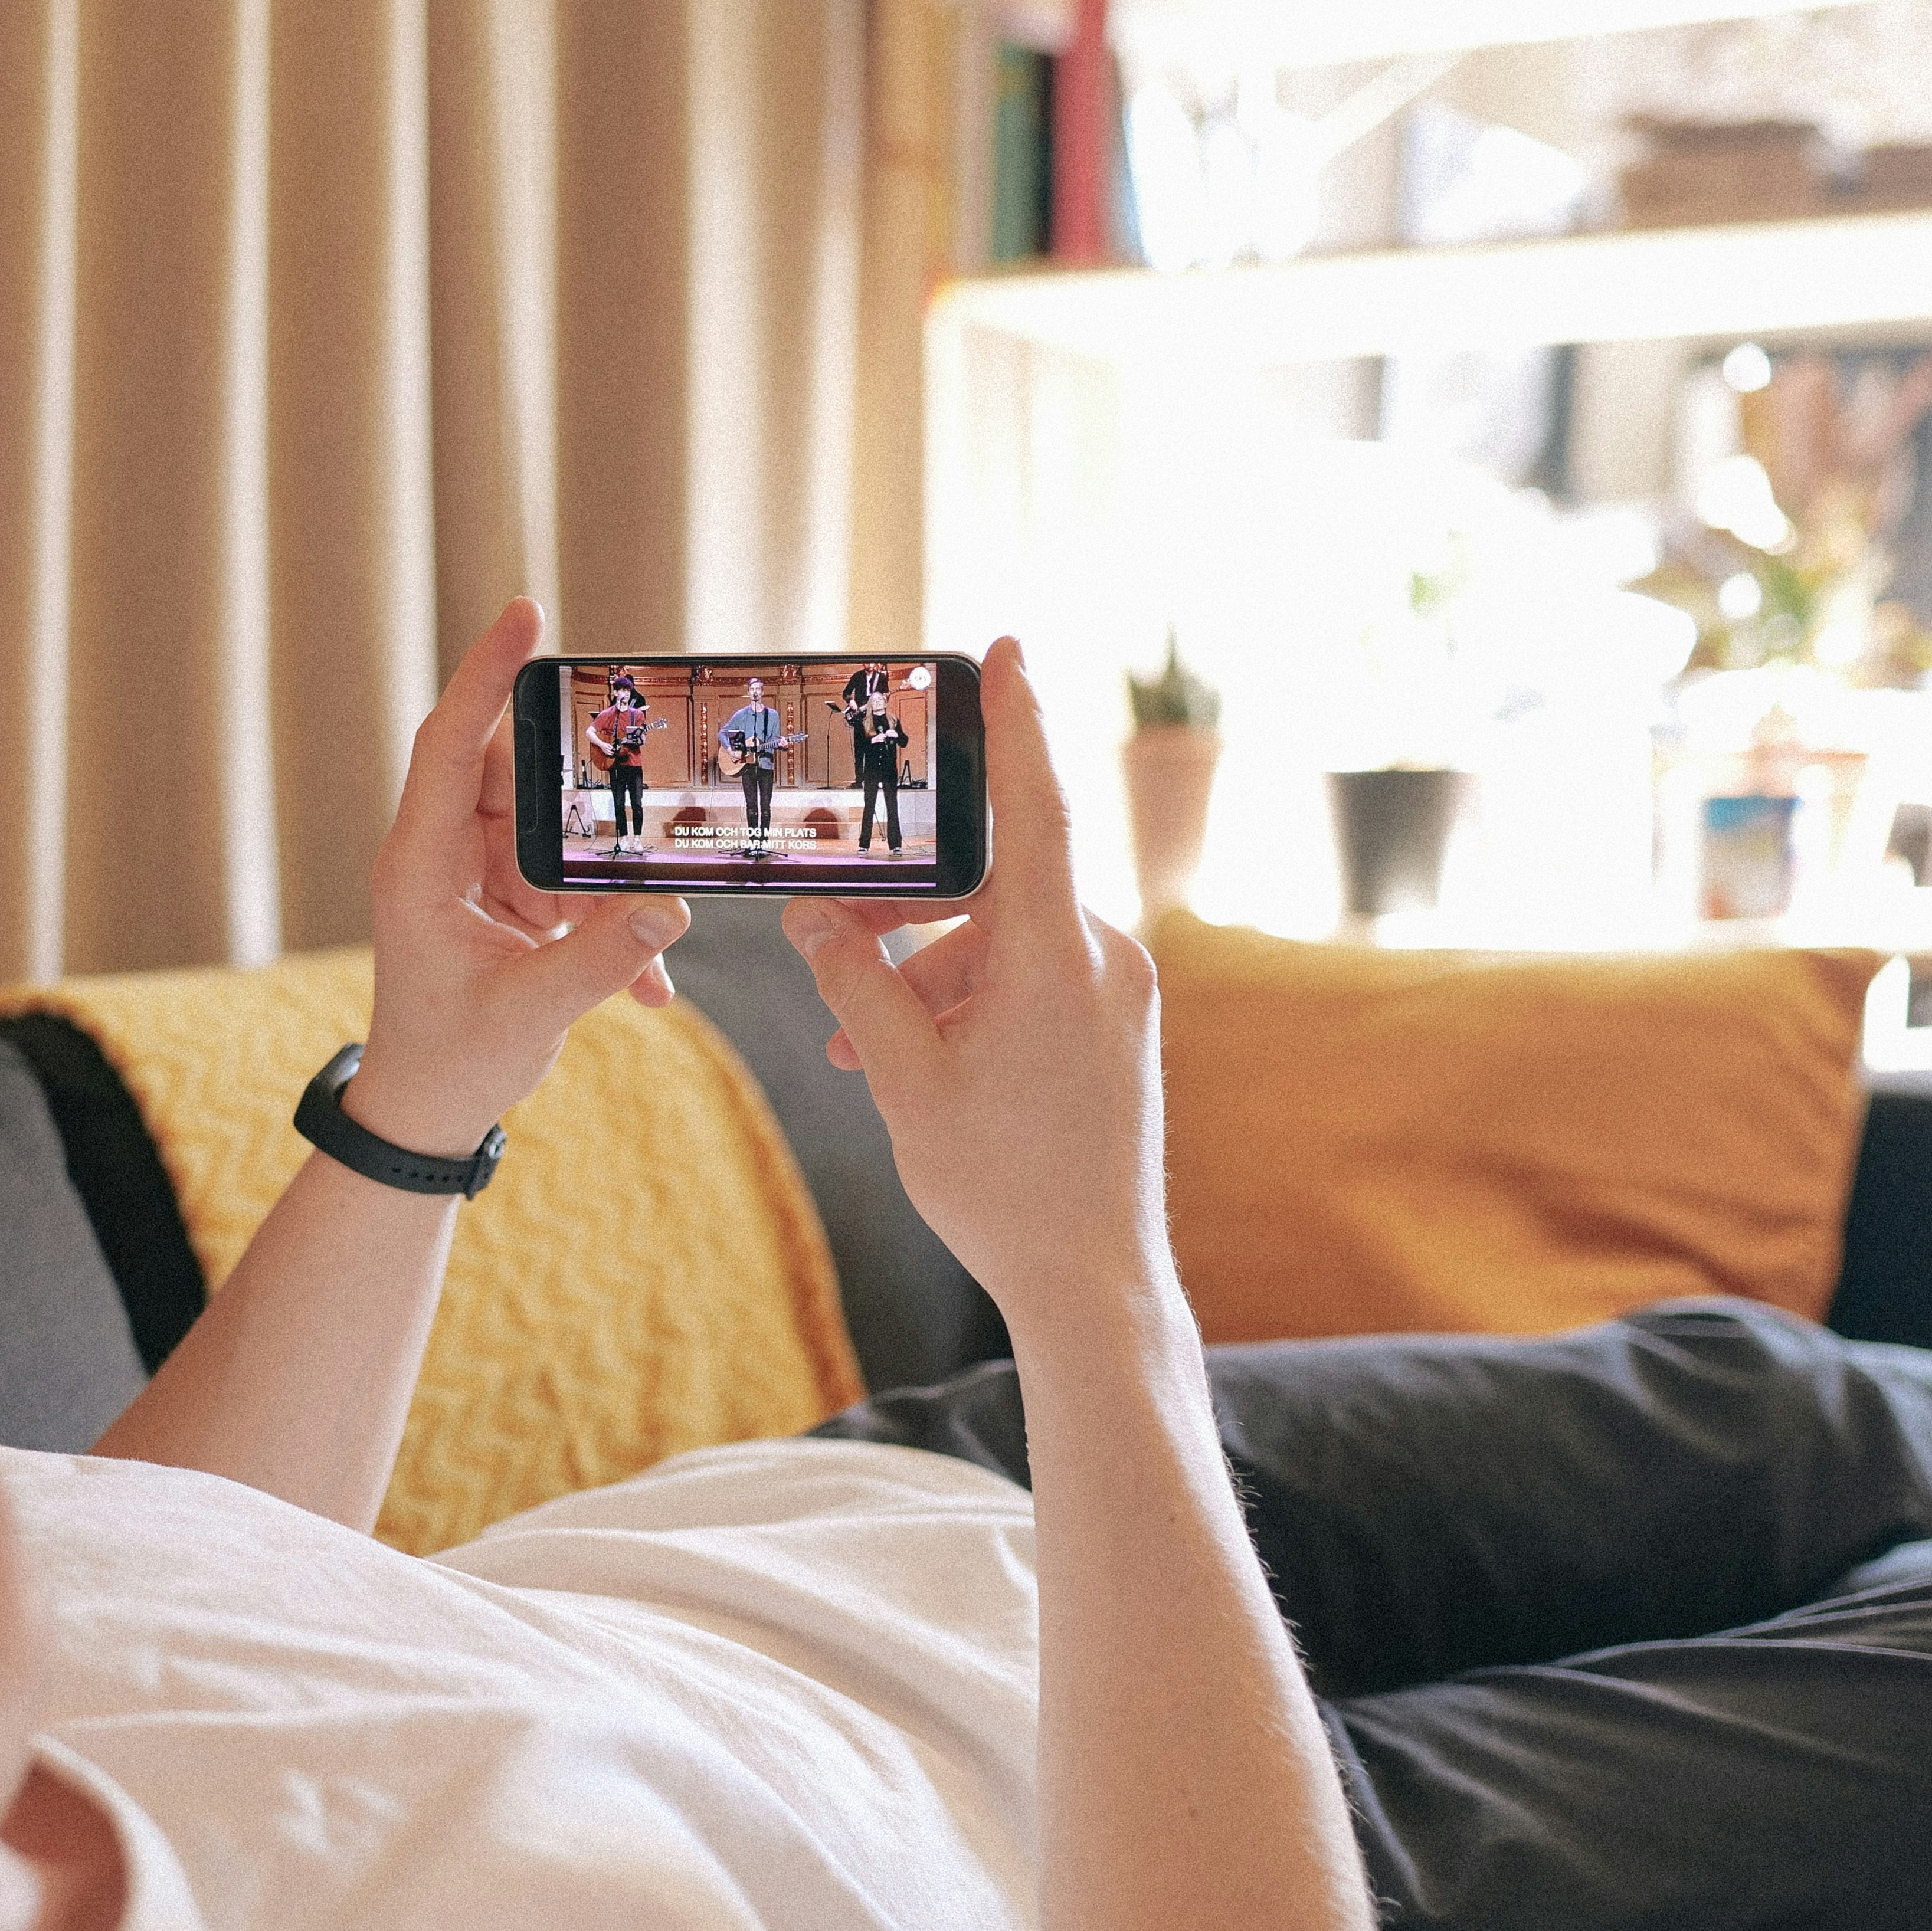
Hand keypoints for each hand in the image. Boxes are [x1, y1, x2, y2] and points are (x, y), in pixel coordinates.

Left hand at [348, 601, 689, 1155]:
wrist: (426, 1116)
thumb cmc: (450, 1065)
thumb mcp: (527, 1016)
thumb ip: (599, 962)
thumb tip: (670, 909)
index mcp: (422, 864)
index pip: (450, 743)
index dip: (485, 674)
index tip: (526, 612)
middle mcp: (446, 856)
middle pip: (520, 777)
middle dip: (584, 795)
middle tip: (639, 792)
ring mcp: (481, 877)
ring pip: (559, 834)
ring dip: (608, 885)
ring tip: (641, 945)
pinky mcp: (513, 905)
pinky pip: (576, 887)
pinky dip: (613, 929)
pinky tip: (646, 986)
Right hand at [783, 638, 1165, 1319]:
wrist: (1091, 1279)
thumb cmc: (1001, 1186)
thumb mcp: (902, 1080)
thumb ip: (856, 984)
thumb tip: (815, 915)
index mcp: (1055, 960)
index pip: (1035, 811)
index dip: (1017, 725)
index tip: (1006, 651)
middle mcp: (1102, 960)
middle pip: (989, 890)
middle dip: (902, 917)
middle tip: (825, 940)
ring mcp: (1117, 993)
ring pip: (1000, 943)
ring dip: (924, 975)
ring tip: (851, 1041)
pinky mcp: (1115, 1026)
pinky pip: (1030, 980)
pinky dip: (966, 1000)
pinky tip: (908, 1055)